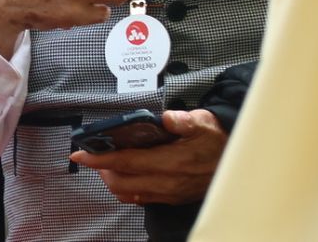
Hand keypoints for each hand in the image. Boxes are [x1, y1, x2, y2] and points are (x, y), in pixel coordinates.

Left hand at [69, 110, 227, 204]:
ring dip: (112, 179)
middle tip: (93, 153)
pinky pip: (141, 199)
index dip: (99, 159)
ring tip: (107, 162)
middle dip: (101, 169)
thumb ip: (183, 120)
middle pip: (120, 182)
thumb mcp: (204, 122)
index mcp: (171, 162)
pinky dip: (126, 188)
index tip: (80, 154)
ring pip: (128, 193)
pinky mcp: (171, 198)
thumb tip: (165, 118)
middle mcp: (167, 182)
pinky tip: (125, 174)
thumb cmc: (218, 140)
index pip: (126, 163)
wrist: (237, 161)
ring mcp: (169, 193)